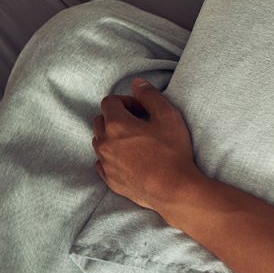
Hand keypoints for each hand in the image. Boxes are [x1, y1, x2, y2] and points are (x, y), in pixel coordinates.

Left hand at [92, 78, 203, 211]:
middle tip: (139, 124)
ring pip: (100, 142)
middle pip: (100, 121)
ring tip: (136, 142)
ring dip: (113, 137)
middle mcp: (104, 143)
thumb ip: (150, 96)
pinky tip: (131, 159)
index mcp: (116, 124)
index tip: (142, 110)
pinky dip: (112, 157)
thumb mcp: (168, 116)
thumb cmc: (173, 152)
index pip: (110, 102)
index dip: (126, 101)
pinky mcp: (110, 179)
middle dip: (116, 118)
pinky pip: (102, 162)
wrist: (174, 189)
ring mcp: (105, 163)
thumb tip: (137, 83)